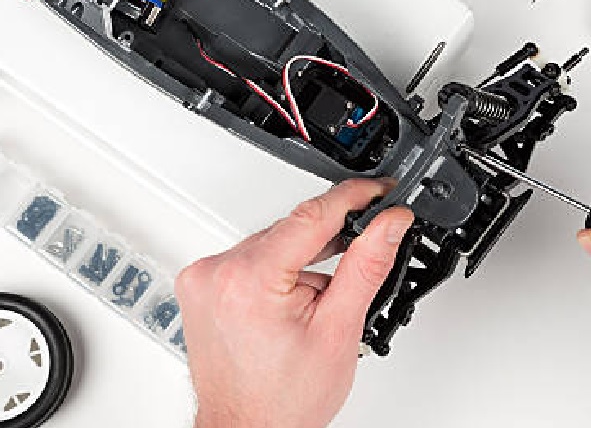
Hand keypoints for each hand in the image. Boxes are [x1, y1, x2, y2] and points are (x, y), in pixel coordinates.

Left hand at [175, 179, 413, 427]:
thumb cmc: (283, 400)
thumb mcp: (339, 329)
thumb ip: (367, 265)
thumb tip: (389, 222)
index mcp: (249, 280)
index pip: (311, 215)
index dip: (353, 198)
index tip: (379, 190)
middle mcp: (217, 272)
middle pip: (292, 227)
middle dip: (331, 237)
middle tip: (366, 247)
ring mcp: (205, 278)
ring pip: (272, 240)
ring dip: (302, 256)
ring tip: (319, 299)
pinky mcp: (202, 284)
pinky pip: (250, 257)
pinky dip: (277, 268)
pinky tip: (293, 297)